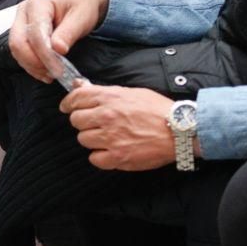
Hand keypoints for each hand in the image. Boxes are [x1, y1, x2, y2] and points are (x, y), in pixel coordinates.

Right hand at [9, 0, 108, 82]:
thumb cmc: (83, 4)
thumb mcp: (81, 17)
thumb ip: (68, 33)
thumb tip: (58, 50)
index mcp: (38, 3)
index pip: (35, 34)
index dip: (46, 55)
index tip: (60, 70)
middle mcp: (24, 11)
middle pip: (18, 42)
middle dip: (34, 62)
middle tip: (54, 74)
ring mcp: (21, 22)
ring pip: (17, 50)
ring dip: (32, 66)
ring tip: (52, 74)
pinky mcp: (23, 32)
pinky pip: (21, 52)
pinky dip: (31, 65)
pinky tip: (46, 71)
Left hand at [59, 84, 179, 169]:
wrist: (179, 130)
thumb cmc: (157, 109)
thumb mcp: (131, 92)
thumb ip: (104, 91)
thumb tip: (80, 87)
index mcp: (110, 98)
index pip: (76, 98)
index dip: (69, 103)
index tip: (67, 107)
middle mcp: (107, 116)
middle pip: (76, 120)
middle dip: (83, 121)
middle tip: (94, 124)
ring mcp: (111, 138)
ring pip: (83, 139)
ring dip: (92, 139)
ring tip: (107, 137)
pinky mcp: (117, 157)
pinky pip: (94, 158)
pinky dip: (100, 156)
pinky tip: (111, 150)